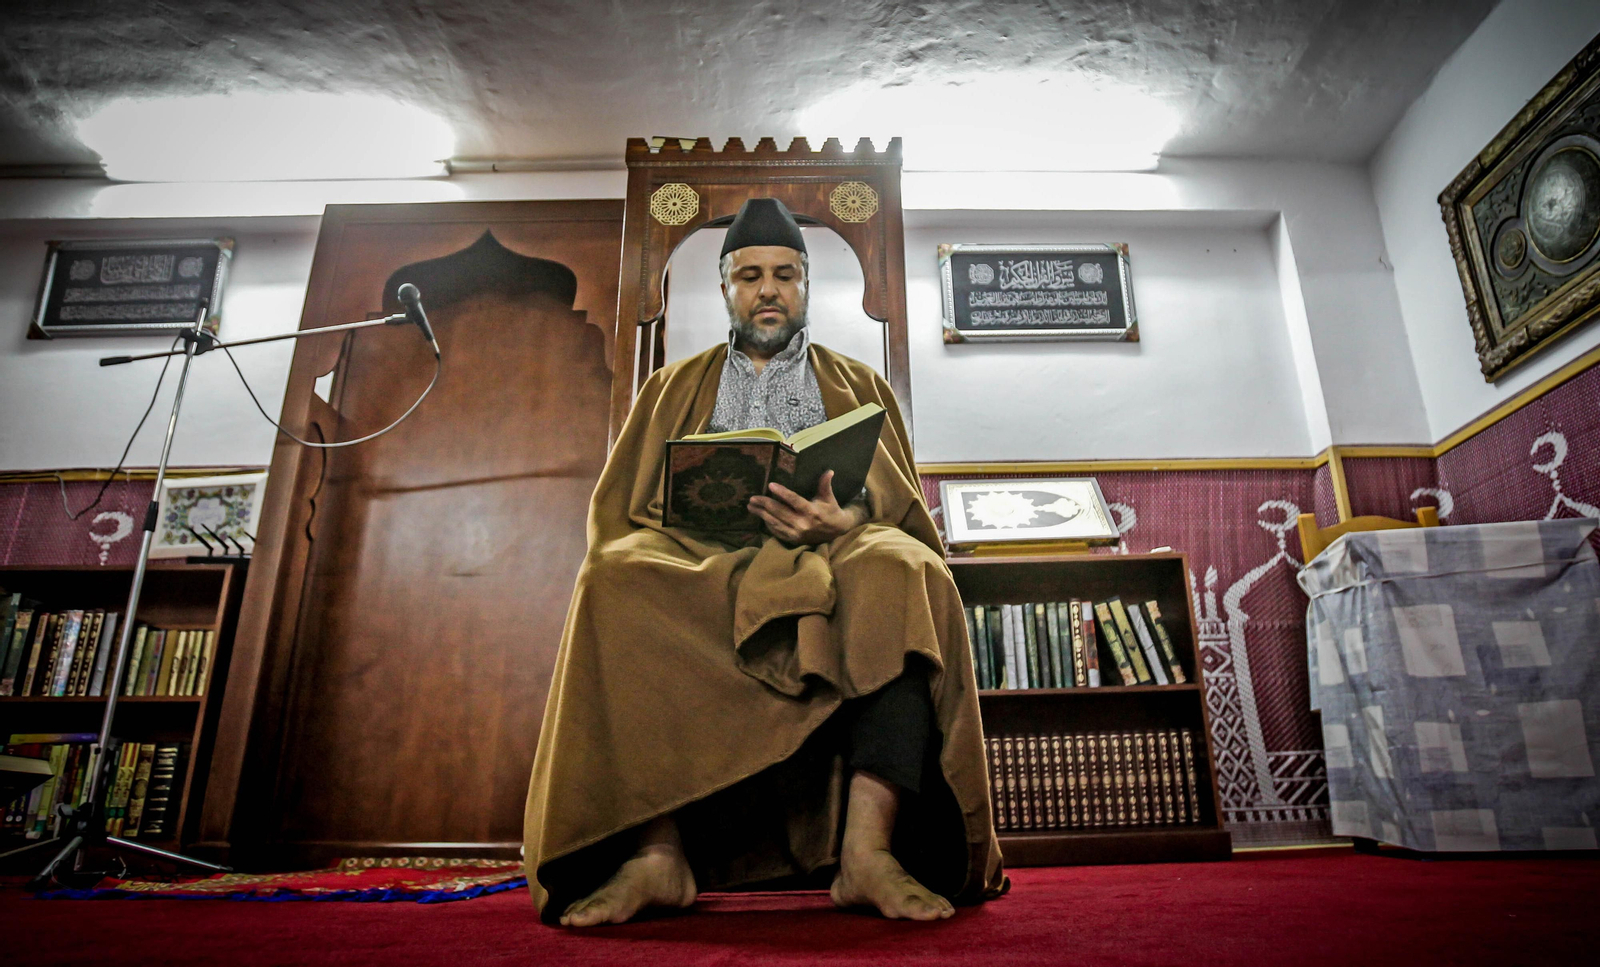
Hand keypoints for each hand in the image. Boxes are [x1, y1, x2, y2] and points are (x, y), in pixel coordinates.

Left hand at [749, 470, 867, 544]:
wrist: (837, 532)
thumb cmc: (831, 510)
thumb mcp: (829, 497)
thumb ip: (825, 484)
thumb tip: (829, 471)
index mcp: (812, 511)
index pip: (794, 500)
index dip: (782, 493)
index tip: (770, 485)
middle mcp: (803, 524)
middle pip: (780, 512)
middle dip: (765, 504)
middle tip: (753, 498)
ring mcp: (797, 533)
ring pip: (775, 522)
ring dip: (762, 514)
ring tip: (751, 506)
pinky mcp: (794, 540)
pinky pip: (777, 532)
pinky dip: (768, 524)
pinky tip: (761, 516)